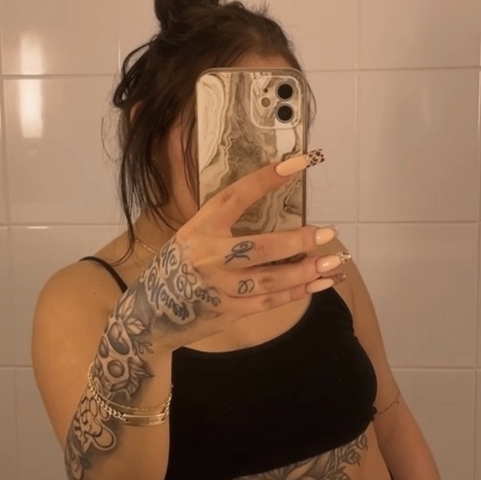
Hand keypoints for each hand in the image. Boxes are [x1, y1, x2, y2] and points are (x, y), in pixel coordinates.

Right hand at [122, 150, 346, 350]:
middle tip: (327, 233)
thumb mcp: (188, 237)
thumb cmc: (172, 269)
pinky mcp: (228, 312)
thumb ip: (220, 225)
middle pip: (261, 247)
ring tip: (332, 263)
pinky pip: (268, 301)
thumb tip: (267, 207)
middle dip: (297, 241)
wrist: (148, 316)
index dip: (267, 179)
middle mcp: (208, 257)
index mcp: (198, 229)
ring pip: (270, 279)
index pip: (236, 197)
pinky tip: (316, 285)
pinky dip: (295, 293)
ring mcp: (219, 288)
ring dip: (304, 271)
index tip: (298, 163)